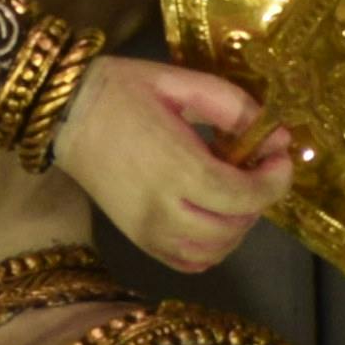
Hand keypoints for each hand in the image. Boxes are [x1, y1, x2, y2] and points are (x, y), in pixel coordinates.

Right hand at [59, 56, 299, 269]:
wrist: (64, 113)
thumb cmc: (121, 90)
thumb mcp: (178, 82)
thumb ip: (231, 106)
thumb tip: (278, 135)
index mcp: (176, 166)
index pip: (243, 194)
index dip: (274, 181)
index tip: (281, 156)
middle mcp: (163, 208)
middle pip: (234, 225)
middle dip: (259, 200)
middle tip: (257, 169)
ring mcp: (148, 230)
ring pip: (215, 250)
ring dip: (237, 226)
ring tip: (233, 192)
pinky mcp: (138, 239)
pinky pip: (189, 262)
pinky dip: (211, 248)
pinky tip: (210, 218)